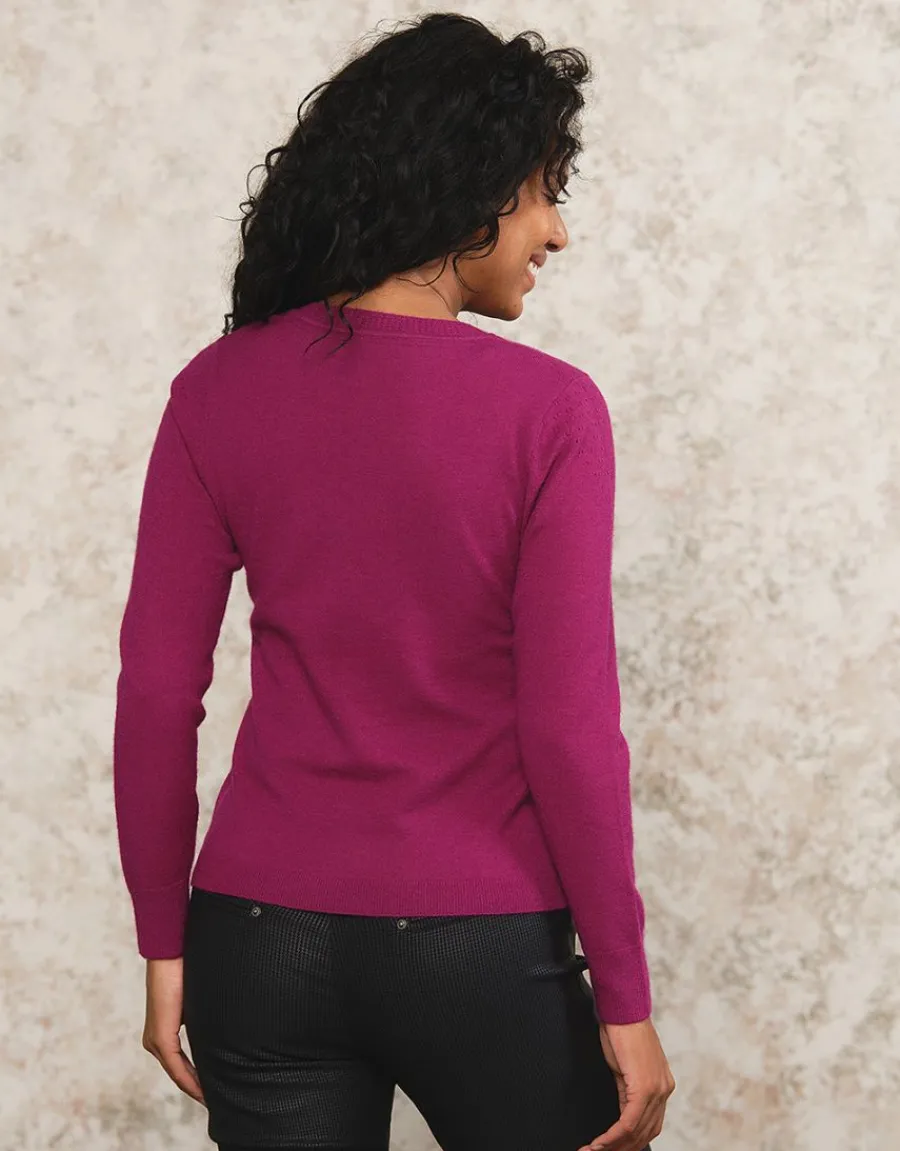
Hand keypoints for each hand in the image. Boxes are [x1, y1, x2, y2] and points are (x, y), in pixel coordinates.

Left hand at [142, 957, 205, 1105]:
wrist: (171, 954)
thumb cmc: (186, 970)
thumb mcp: (197, 1002)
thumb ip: (203, 1019)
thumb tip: (220, 1028)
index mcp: (162, 1031)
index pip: (180, 1062)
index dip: (196, 1078)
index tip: (212, 1088)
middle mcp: (154, 1040)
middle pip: (178, 1071)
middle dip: (197, 1086)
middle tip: (215, 1098)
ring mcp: (155, 1040)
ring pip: (176, 1072)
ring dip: (194, 1086)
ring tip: (211, 1098)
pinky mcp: (161, 1037)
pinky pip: (175, 1066)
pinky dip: (189, 1079)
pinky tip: (201, 1090)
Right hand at [577, 1017, 674, 1150]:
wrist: (623, 1009)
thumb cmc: (621, 1031)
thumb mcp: (625, 1068)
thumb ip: (628, 1091)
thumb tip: (621, 1112)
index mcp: (662, 1085)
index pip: (649, 1124)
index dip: (629, 1141)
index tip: (609, 1147)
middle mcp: (664, 1090)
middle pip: (645, 1133)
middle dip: (621, 1148)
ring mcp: (657, 1089)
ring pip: (637, 1131)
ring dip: (614, 1145)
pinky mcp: (645, 1087)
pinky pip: (629, 1121)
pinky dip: (613, 1135)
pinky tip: (600, 1143)